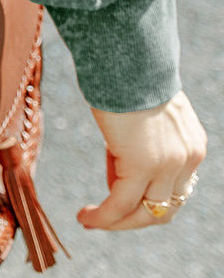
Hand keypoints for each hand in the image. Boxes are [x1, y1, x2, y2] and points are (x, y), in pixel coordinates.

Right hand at [78, 89, 206, 231]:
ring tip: (90, 220)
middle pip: (164, 209)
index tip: (118, 203)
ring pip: (144, 213)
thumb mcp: (144, 117)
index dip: (146, 202)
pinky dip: (103, 217)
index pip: (174, 190)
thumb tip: (118, 173)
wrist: (127, 55)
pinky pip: (120, 203)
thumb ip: (141, 145)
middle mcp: (188, 158)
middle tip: (104, 219)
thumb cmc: (128, 77)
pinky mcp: (144, 163)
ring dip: (117, 222)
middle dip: (132, 219)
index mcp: (192, 145)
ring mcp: (169, 163)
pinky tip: (85, 217)